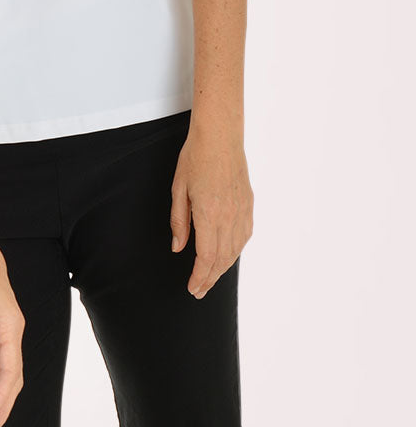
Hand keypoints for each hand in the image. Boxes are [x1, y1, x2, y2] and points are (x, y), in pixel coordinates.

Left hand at [170, 123, 253, 298]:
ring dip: (223, 267)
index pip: (206, 257)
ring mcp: (242, 210)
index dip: (199, 276)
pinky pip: (245, 235)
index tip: (192, 289)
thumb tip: (178, 247)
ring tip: (210, 278)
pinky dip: (236, 250)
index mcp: (209, 214)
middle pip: (222, 258)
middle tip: (199, 291)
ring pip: (235, 249)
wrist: (220, 135)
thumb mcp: (178, 189)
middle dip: (210, 278)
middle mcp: (229, 216)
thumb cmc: (194, 158)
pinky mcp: (249, 204)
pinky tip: (227, 256)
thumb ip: (179, 221)